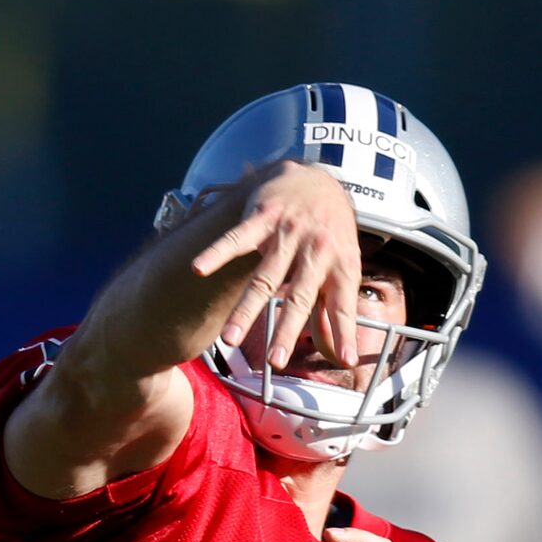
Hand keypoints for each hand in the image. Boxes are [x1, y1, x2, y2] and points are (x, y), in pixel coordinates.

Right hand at [189, 162, 361, 370]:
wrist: (319, 179)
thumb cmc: (331, 233)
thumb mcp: (343, 268)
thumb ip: (335, 313)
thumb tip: (343, 356)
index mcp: (341, 265)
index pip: (342, 304)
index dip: (343, 331)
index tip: (342, 361)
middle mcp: (316, 249)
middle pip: (299, 296)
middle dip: (285, 330)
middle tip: (274, 363)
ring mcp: (288, 232)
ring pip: (264, 276)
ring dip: (246, 309)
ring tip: (230, 339)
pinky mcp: (263, 216)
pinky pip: (237, 238)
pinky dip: (217, 253)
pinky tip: (199, 269)